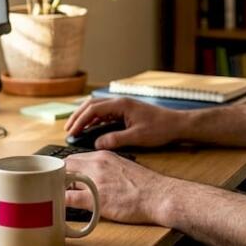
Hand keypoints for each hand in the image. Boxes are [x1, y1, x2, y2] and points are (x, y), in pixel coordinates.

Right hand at [64, 97, 184, 148]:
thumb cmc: (161, 128)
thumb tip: (97, 143)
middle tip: (67, 129)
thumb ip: (116, 139)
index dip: (80, 120)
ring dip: (86, 117)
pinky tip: (91, 129)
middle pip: (92, 105)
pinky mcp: (126, 112)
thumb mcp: (138, 137)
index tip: (71, 131)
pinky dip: (95, 120)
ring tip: (75, 129)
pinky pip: (105, 113)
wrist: (177, 124)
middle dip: (78, 116)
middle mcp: (120, 102)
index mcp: (121, 104)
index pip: (93, 109)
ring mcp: (123, 106)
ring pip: (98, 108)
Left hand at [65, 151, 174, 223]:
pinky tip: (59, 208)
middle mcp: (97, 164)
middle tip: (57, 188)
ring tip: (58, 198)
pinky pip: (68, 199)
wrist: (160, 195)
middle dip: (59, 177)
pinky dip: (60, 202)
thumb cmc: (146, 186)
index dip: (67, 169)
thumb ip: (107, 169)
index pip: (75, 157)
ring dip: (58, 188)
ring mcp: (94, 180)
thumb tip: (96, 177)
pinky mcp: (95, 199)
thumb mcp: (124, 167)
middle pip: (66, 165)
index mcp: (104, 156)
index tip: (63, 178)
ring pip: (63, 180)